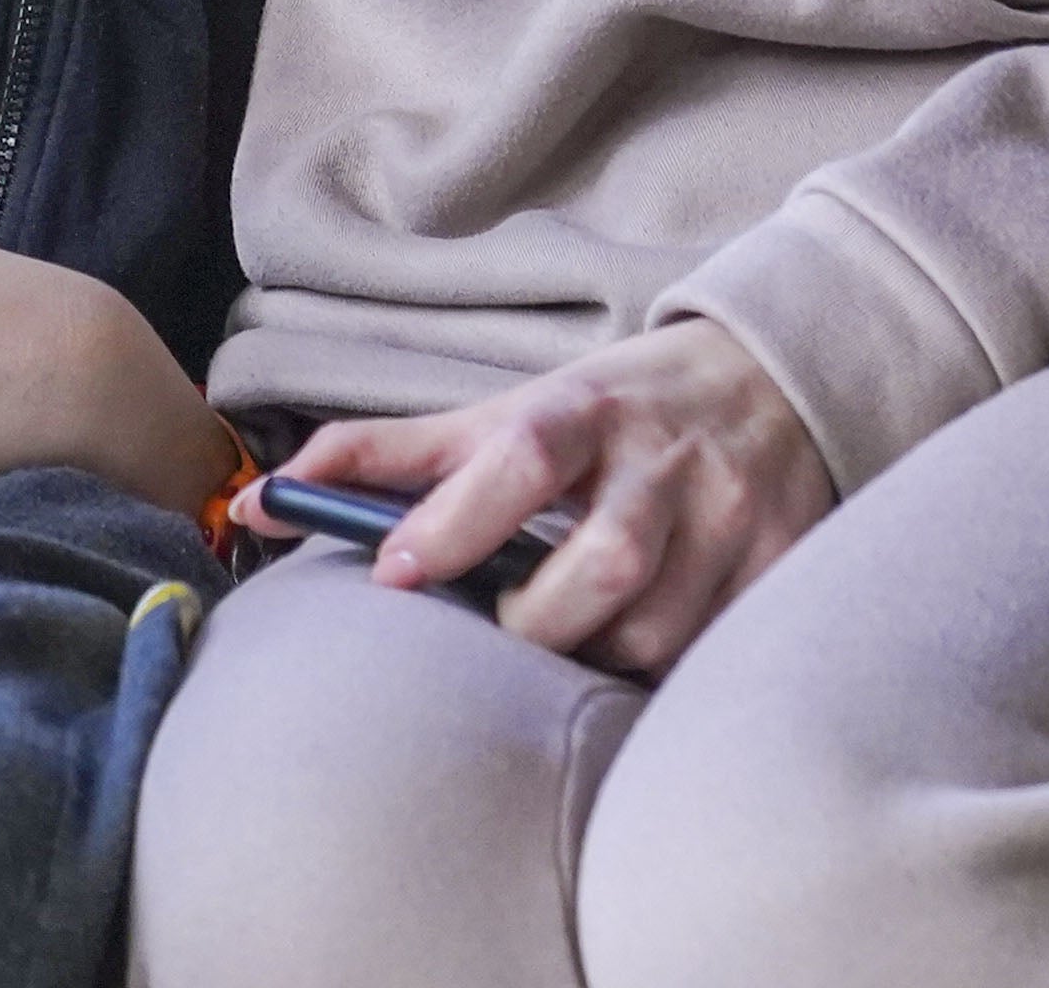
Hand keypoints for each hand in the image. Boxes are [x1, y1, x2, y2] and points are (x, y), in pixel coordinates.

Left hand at [254, 318, 834, 675]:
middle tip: (503, 634)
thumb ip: (389, 455)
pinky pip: (722, 649)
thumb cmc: (614, 407)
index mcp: (587, 410)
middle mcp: (666, 462)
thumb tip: (263, 500)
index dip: (457, 518)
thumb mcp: (507, 409)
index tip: (397, 574)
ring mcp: (734, 517)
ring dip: (601, 657)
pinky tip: (641, 657)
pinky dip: (672, 672)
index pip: (522, 458)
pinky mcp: (786, 563)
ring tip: (571, 648)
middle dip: (539, 621)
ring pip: (660, 628)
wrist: (773, 376)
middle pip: (604, 563)